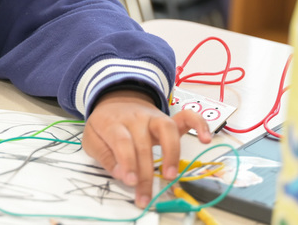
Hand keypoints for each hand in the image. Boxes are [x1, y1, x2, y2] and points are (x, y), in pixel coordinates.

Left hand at [81, 89, 211, 208]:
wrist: (116, 100)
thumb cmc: (105, 125)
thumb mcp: (91, 139)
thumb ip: (104, 156)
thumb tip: (121, 174)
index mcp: (114, 123)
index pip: (122, 142)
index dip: (127, 162)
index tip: (131, 181)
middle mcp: (136, 118)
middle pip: (143, 144)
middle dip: (146, 174)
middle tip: (145, 196)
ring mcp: (154, 117)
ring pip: (167, 129)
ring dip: (171, 153)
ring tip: (170, 176)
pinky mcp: (169, 118)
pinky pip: (188, 117)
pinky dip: (200, 125)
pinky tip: (206, 139)